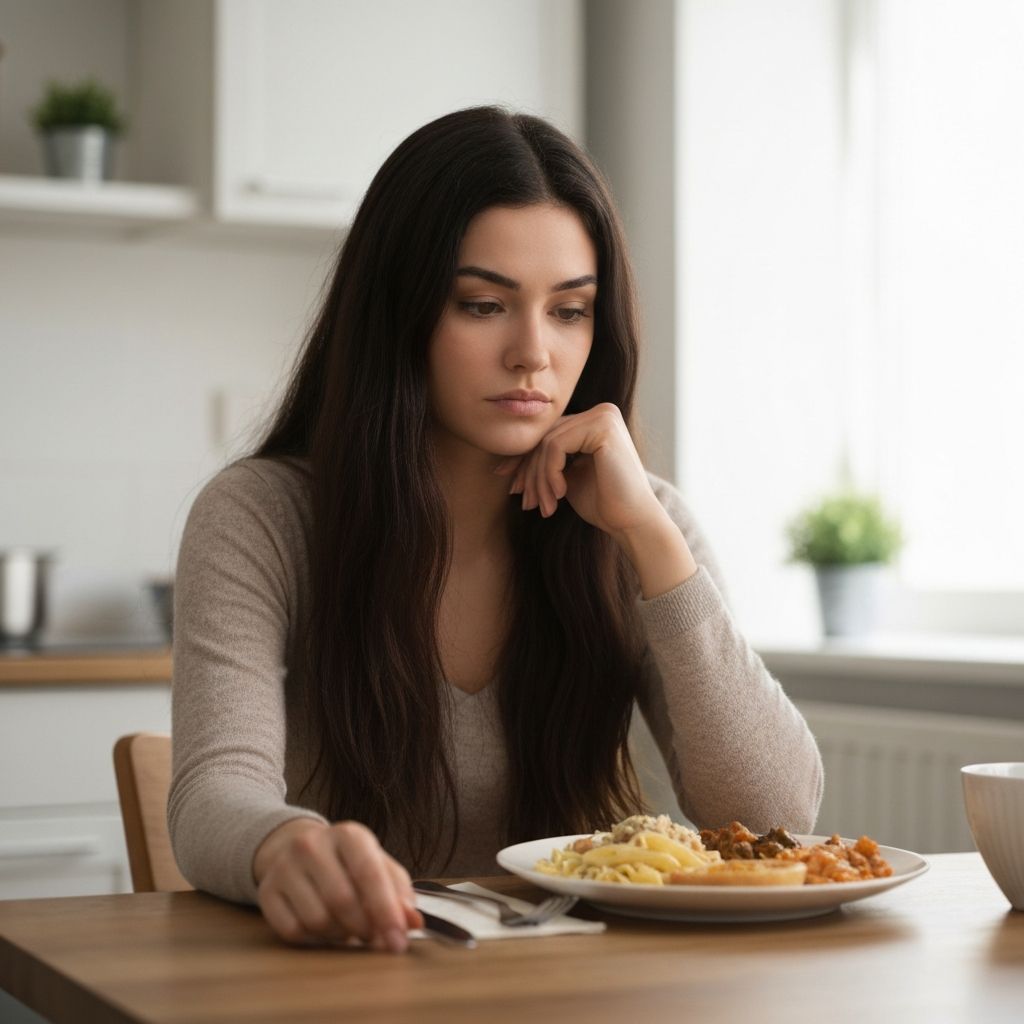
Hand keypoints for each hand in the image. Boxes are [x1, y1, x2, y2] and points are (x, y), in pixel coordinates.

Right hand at [253, 819, 422, 951]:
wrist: (296, 848)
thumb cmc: (347, 862)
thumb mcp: (377, 865)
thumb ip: (398, 892)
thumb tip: (412, 922)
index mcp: (348, 835)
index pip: (369, 873)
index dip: (386, 911)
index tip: (398, 941)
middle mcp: (313, 844)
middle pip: (342, 901)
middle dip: (364, 928)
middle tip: (373, 937)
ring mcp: (285, 867)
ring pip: (318, 920)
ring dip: (339, 935)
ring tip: (347, 927)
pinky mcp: (267, 891)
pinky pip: (293, 931)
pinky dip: (314, 940)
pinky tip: (323, 929)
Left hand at [495, 403, 662, 535]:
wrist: (632, 522)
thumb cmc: (603, 504)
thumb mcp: (566, 478)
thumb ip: (545, 464)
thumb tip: (502, 465)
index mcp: (595, 421)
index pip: (549, 435)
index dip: (525, 461)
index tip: (513, 487)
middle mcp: (601, 412)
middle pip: (546, 437)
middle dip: (530, 473)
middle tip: (526, 503)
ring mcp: (603, 416)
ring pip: (547, 443)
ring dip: (539, 479)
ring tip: (544, 506)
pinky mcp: (602, 426)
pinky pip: (555, 446)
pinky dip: (550, 473)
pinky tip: (560, 494)